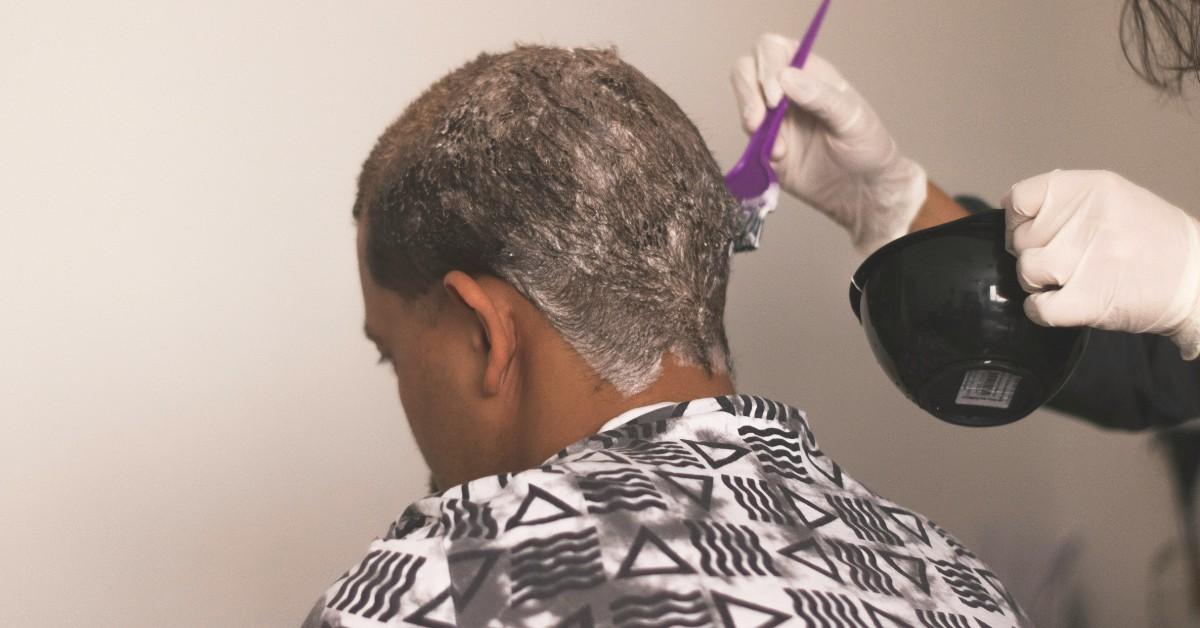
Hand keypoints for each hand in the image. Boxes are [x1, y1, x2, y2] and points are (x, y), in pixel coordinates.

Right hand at [731, 34, 926, 252]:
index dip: (766, 68)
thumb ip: (821, 97)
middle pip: (746, 71)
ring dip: (750, 122)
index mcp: (809, 73)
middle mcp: (786, 92)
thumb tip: (786, 77)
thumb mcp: (853, 118)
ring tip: (775, 147)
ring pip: (743, 105)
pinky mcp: (764, 149)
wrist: (863, 193)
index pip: (772, 50)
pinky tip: (778, 159)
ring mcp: (773, 120)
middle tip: (758, 121)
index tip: (775, 99)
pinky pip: (746, 142)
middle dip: (747, 93)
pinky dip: (755, 150)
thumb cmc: (867, 148)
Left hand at [1004, 170, 1199, 358]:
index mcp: (1092, 188)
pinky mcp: (1090, 298)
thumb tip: (1009, 205)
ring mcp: (1087, 258)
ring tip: (1067, 281)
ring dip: (1039, 282)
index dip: (1017, 220)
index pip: (1020, 197)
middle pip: (1020, 239)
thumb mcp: (1114, 200)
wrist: (1198, 278)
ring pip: (1026, 271)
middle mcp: (1087, 218)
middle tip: (1064, 260)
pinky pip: (1038, 307)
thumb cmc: (1152, 240)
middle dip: (1034, 253)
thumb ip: (1066, 199)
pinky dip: (1041, 310)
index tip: (1032, 231)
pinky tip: (1060, 303)